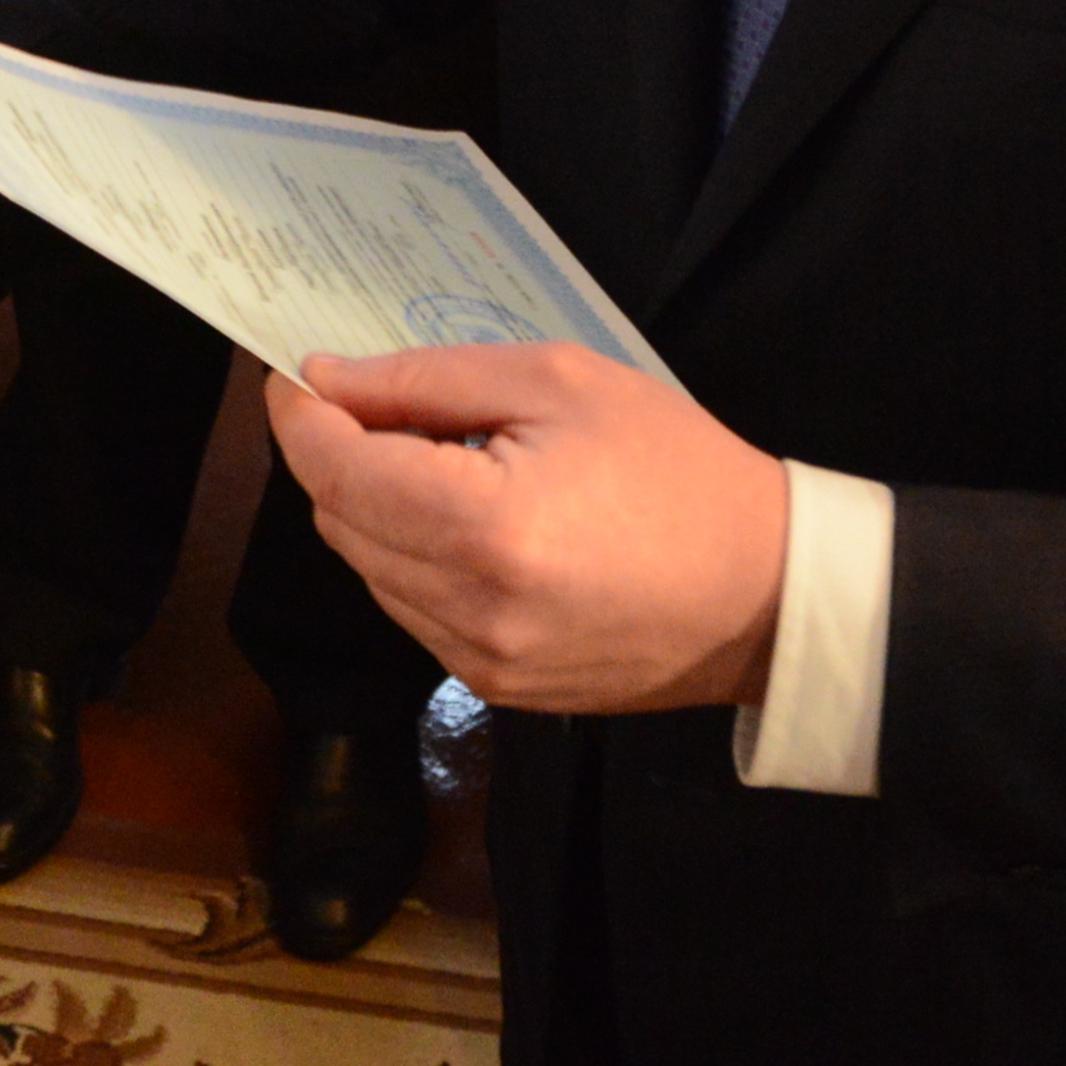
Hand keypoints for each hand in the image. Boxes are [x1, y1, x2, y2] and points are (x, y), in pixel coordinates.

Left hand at [264, 345, 786, 714]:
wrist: (770, 593)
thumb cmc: (677, 468)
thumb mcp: (557, 383)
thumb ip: (426, 380)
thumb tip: (327, 382)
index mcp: (484, 528)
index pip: (335, 470)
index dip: (301, 416)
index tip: (295, 375)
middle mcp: (468, 610)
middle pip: (338, 521)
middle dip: (337, 456)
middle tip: (375, 403)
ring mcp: (479, 663)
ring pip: (368, 570)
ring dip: (374, 509)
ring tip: (439, 460)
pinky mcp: (495, 690)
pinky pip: (411, 611)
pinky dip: (412, 559)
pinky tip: (466, 520)